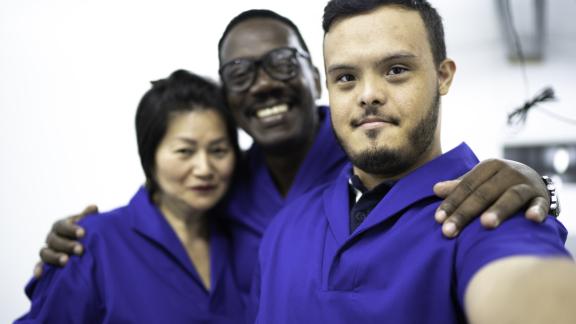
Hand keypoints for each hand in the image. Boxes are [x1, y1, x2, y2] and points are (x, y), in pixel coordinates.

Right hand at [34, 205, 97, 277]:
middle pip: (55, 240)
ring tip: (66, 261)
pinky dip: (38, 269)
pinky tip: (40, 275)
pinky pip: (39, 266)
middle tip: (80, 250)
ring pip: (46, 253)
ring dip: (55, 257)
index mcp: (61, 225)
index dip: (71, 229)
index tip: (83, 233)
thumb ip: (89, 216)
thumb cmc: (85, 233)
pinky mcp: (45, 263)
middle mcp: (52, 237)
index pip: (62, 225)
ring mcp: (48, 250)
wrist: (82, 246)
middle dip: (67, 245)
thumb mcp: (87, 223)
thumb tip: (93, 207)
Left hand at [433, 159, 548, 237]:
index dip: (451, 202)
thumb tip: (435, 189)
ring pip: (511, 197)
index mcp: (489, 166)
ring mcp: (526, 184)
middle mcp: (508, 172)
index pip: (466, 185)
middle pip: (483, 193)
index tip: (438, 220)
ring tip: (486, 224)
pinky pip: (540, 204)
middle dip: (465, 213)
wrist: (534, 180)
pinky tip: (531, 219)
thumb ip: (459, 186)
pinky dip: (537, 211)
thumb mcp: (480, 181)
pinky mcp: (542, 198)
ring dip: (499, 210)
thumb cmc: (498, 184)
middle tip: (449, 231)